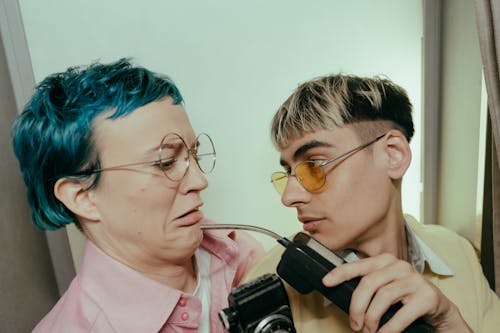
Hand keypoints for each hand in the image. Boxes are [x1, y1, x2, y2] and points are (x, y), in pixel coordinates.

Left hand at [321, 253, 472, 332]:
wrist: (439, 309)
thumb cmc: (405, 299)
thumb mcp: (384, 287)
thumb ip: (367, 288)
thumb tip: (340, 297)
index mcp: (385, 261)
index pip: (359, 265)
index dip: (341, 273)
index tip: (326, 282)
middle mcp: (400, 266)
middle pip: (369, 283)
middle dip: (357, 306)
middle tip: (354, 323)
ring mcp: (414, 279)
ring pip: (383, 297)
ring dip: (372, 318)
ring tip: (369, 330)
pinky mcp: (427, 297)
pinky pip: (401, 315)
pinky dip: (389, 329)